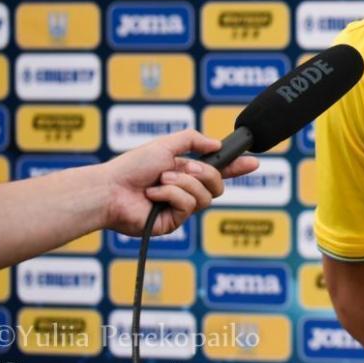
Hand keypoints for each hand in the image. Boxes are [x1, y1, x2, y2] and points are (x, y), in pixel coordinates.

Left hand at [101, 129, 259, 236]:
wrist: (110, 189)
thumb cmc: (132, 167)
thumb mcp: (165, 144)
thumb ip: (193, 140)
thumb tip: (217, 145)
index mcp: (186, 172)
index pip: (219, 170)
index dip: (237, 167)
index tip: (253, 161)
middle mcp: (187, 190)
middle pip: (218, 185)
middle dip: (204, 173)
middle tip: (185, 168)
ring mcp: (181, 208)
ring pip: (205, 196)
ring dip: (182, 183)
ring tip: (160, 180)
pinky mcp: (173, 223)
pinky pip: (188, 205)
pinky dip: (170, 195)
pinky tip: (153, 194)